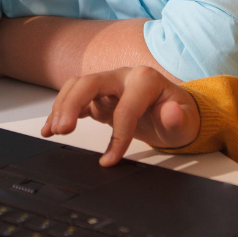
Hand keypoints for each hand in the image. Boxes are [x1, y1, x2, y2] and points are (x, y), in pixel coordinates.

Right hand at [42, 66, 200, 165]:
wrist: (175, 114)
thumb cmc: (180, 116)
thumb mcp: (186, 121)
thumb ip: (178, 118)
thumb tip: (171, 113)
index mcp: (145, 80)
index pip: (125, 107)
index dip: (118, 135)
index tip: (111, 159)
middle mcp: (123, 77)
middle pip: (90, 83)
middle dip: (73, 104)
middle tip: (64, 130)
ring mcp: (109, 86)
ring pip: (77, 87)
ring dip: (62, 106)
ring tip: (54, 130)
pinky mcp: (100, 98)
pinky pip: (75, 99)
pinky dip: (60, 112)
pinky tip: (50, 128)